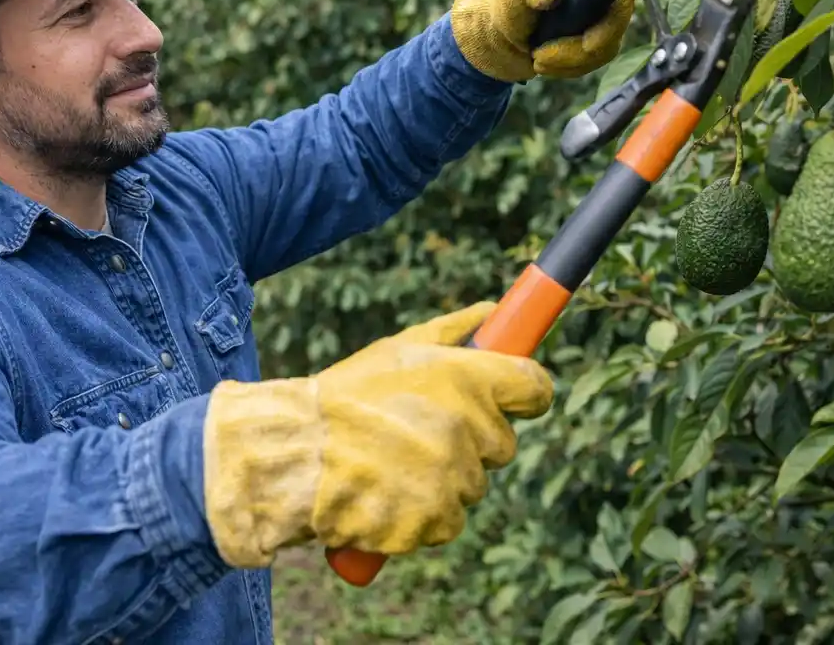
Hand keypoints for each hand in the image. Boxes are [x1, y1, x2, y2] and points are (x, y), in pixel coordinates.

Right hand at [201, 301, 553, 566]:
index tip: (510, 399)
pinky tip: (386, 494)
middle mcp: (471, 429)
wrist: (297, 452)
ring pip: (471, 486)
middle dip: (471, 441)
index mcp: (469, 380)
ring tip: (392, 463)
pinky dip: (422, 516)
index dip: (524, 394)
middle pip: (502, 444)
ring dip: (442, 480)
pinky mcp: (435, 521)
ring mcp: (455, 479)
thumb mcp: (399, 349)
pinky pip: (446, 522)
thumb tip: (495, 309)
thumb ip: (454, 330)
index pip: (536, 388)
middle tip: (421, 432)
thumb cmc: (348, 395)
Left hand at [450, 0, 635, 82]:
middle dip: (579, 49)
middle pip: (615, 22)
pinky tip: (545, 62)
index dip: (614, 11)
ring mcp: (603, 11)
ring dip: (570, 61)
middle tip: (540, 57)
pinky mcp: (600, 35)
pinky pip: (596, 59)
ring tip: (536, 58)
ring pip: (606, 46)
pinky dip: (570, 67)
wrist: (501, 30)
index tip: (588, 43)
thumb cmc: (507, 4)